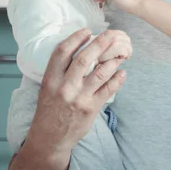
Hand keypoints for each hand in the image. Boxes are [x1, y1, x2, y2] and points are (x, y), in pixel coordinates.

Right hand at [23, 29, 127, 159]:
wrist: (50, 138)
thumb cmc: (50, 110)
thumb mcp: (47, 88)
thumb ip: (60, 71)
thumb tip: (80, 50)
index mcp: (50, 79)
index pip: (62, 52)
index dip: (75, 38)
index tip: (87, 31)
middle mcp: (64, 87)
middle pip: (84, 58)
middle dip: (100, 43)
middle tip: (111, 34)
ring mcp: (79, 98)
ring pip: (100, 73)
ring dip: (113, 60)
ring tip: (121, 53)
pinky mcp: (91, 108)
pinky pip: (108, 89)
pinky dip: (118, 79)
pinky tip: (122, 73)